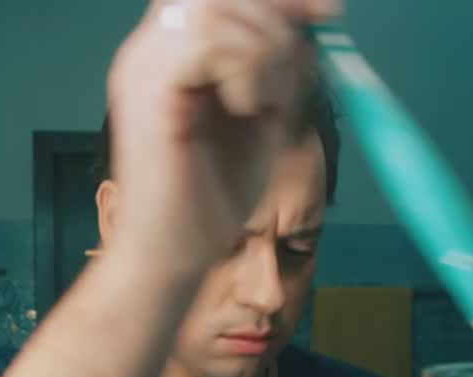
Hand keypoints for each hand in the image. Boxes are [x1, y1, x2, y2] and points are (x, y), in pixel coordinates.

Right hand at [105, 0, 340, 272]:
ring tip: (263, 104)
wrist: (174, 256)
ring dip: (261, 53)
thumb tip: (314, 29)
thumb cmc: (209, 201)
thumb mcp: (264, 122)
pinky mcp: (147, 92)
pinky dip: (244, 69)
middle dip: (274, 20)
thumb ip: (281, 73)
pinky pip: (206, 42)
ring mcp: (144, 68)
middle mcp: (151, 52)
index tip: (328, 11)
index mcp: (173, 57)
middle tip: (291, 77)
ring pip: (214, 9)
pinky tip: (246, 109)